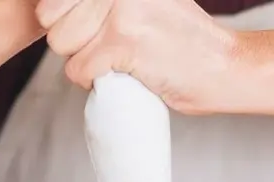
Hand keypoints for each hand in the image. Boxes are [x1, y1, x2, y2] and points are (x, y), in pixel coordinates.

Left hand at [35, 0, 241, 114]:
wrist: (224, 65)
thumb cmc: (180, 39)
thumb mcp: (143, 2)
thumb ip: (104, 2)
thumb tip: (50, 10)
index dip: (61, 17)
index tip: (89, 28)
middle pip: (51, 18)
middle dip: (72, 41)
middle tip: (109, 47)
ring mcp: (119, 9)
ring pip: (61, 44)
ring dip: (84, 61)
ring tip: (119, 59)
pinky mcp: (122, 41)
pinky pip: (78, 69)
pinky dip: (95, 81)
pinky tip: (125, 73)